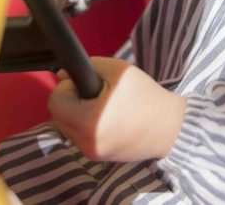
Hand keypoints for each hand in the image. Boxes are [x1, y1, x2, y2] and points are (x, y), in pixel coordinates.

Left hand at [48, 57, 186, 161]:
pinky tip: (107, 119)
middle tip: (97, 94)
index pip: (55, 101)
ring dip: (77, 113)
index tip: (89, 84)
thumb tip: (61, 75)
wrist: (169, 127)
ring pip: (67, 127)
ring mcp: (91, 153)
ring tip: (104, 106)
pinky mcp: (97, 158)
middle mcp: (85, 142)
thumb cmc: (145, 95)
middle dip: (71, 100)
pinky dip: (86, 126)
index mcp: (89, 121)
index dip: (68, 87)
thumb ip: (88, 67)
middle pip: (58, 115)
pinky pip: (79, 137)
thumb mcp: (118, 70)